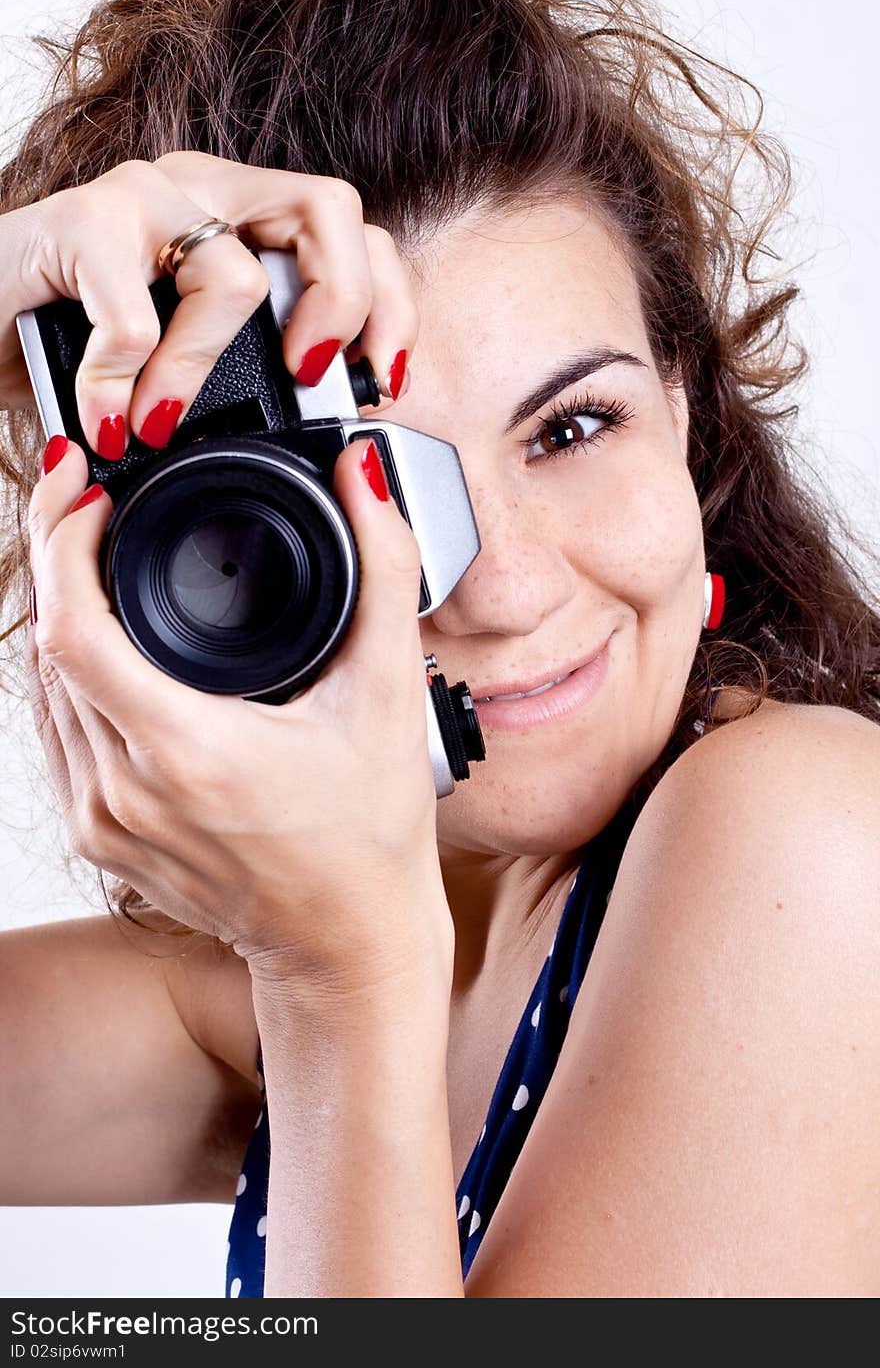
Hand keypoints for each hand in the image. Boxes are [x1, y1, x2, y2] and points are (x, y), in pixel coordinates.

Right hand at [1, 150, 412, 430]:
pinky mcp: (79, 221)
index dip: (388, 307)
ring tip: (160, 424)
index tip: (382, 384)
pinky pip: (134, 321)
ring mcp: (145, 197)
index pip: (356, 233)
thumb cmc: (85, 342)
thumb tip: (329, 432)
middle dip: (341, 308)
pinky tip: (106, 420)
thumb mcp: (191, 356)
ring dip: (203, 373)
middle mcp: (207, 190)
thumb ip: (253, 369)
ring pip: (236, 277)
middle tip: (307, 380)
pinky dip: (123, 386)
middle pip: (329, 211)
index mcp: (247, 217)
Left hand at [26, 433, 450, 989]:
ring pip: (43, 691)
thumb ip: (384, 571)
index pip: (72, 630)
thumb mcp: (390, 693)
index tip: (94, 496)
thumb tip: (362, 479)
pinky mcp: (98, 840)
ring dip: (58, 615)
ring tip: (93, 555)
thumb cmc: (371, 834)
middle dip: (57, 559)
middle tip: (89, 501)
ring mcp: (103, 822)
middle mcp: (126, 792)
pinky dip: (68, 677)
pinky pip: (57, 736)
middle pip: (46, 647)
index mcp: (189, 752)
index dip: (64, 546)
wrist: (348, 940)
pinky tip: (99, 643)